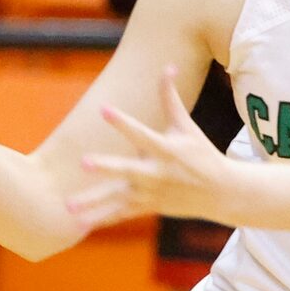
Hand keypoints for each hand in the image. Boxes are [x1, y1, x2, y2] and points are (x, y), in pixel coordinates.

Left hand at [68, 67, 234, 230]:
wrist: (221, 192)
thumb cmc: (201, 153)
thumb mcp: (187, 125)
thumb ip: (170, 98)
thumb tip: (169, 66)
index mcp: (167, 150)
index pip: (141, 133)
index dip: (122, 121)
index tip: (103, 109)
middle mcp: (157, 173)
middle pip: (128, 170)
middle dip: (107, 167)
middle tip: (83, 162)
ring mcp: (152, 193)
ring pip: (118, 198)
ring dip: (94, 203)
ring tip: (68, 207)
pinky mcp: (148, 207)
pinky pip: (121, 214)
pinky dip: (101, 219)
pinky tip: (78, 224)